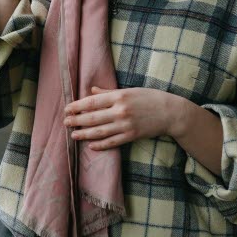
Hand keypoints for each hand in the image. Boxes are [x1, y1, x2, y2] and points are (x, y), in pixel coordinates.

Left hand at [63, 86, 184, 150]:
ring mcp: (126, 124)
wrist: (171, 112)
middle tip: (65, 123)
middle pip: (93, 117)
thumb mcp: (129, 90)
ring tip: (73, 135)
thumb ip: (108, 92)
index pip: (92, 102)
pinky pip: (113, 142)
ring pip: (100, 131)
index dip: (77, 106)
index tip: (67, 109)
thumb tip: (90, 91)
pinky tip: (91, 145)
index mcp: (119, 96)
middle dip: (77, 121)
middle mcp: (121, 110)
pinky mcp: (132, 136)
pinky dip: (101, 145)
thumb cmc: (149, 98)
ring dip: (85, 134)